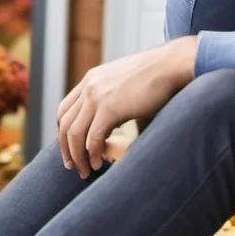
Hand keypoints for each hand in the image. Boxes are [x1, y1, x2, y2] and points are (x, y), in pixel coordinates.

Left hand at [56, 37, 196, 177]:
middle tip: (73, 166)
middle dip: (67, 149)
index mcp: (91, 79)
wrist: (170, 64)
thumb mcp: (123, 82)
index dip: (64, 132)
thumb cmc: (155, 75)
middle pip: (64, 123)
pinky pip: (92, 138)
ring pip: (74, 134)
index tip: (71, 148)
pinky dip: (92, 155)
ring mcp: (97, 96)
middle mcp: (89, 86)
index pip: (64, 109)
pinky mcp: (109, 108)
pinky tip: (99, 163)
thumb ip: (111, 97)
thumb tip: (108, 122)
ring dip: (77, 157)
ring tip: (86, 171)